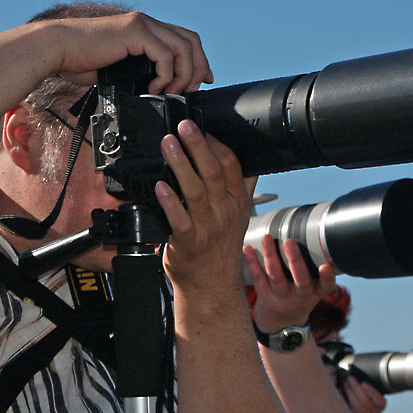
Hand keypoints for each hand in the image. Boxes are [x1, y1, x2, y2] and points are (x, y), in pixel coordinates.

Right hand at [52, 12, 212, 93]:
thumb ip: (136, 75)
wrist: (57, 51)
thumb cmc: (77, 62)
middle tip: (192, 90)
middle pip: (191, 40)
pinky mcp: (136, 32)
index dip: (198, 60)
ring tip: (173, 92)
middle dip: (198, 68)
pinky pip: (166, 54)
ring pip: (184, 47)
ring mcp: (142, 25)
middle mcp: (147, 23)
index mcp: (144, 30)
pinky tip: (155, 87)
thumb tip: (149, 93)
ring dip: (184, 74)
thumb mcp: (115, 71)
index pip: (183, 39)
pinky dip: (166, 74)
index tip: (200, 82)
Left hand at [155, 120, 253, 296]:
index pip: (232, 166)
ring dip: (181, 164)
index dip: (217, 144)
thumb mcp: (239, 217)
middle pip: (213, 172)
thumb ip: (242, 189)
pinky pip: (179, 219)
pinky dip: (170, 202)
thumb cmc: (220, 250)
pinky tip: (160, 186)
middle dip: (198, 145)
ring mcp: (206, 228)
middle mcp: (223, 213)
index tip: (202, 127)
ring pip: (195, 190)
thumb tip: (252, 164)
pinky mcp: (188, 243)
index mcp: (236, 203)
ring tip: (168, 144)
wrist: (211, 286)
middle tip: (184, 126)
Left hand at [243, 235, 335, 332]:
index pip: (326, 286)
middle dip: (295, 261)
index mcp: (316, 293)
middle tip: (289, 242)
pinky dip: (252, 262)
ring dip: (271, 256)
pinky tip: (247, 249)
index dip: (327, 277)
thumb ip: (313, 268)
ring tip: (267, 238)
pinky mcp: (264, 296)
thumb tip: (310, 230)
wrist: (281, 324)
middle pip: (300, 281)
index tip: (325, 266)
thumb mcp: (312, 288)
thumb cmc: (299, 296)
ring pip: (276, 277)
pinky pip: (258, 278)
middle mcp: (300, 297)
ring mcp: (281, 297)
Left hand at [344, 375, 386, 412]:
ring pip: (357, 406)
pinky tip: (340, 390)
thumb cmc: (366, 396)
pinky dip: (344, 398)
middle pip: (366, 402)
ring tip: (345, 383)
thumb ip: (367, 386)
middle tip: (350, 378)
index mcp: (381, 405)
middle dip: (357, 388)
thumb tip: (356, 373)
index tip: (363, 383)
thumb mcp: (371, 392)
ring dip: (350, 392)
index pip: (380, 401)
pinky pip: (349, 409)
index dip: (372, 392)